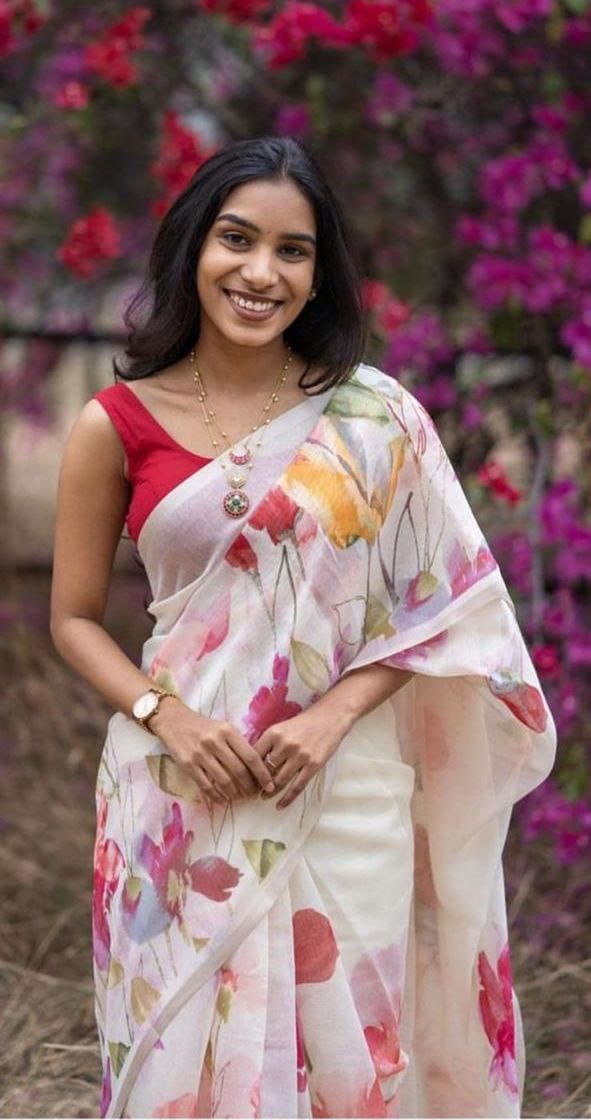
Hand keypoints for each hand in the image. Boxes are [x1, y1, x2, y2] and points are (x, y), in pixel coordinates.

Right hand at [148, 697, 275, 803]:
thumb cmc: (204, 726)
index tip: (269, 786)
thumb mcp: (224, 727)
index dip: (262, 774)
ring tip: (239, 798)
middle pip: (239, 771)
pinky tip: (222, 800)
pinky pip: (206, 786)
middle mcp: (215, 742)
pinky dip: (216, 796)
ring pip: (224, 781)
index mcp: (228, 731)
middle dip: (249, 787)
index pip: (251, 756)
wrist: (174, 721)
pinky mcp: (188, 765)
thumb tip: (257, 768)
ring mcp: (200, 754)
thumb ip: (238, 744)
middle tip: (254, 795)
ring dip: (235, 794)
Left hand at [253, 704, 351, 808]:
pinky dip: (287, 799)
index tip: (243, 779)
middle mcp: (285, 745)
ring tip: (263, 797)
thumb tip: (251, 762)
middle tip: (251, 791)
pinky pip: (297, 787)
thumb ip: (268, 742)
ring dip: (269, 792)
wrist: (330, 717)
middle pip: (265, 771)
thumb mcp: (281, 727)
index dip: (247, 770)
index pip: (254, 756)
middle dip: (257, 783)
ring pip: (279, 781)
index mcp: (273, 733)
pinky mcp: (314, 765)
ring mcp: (300, 756)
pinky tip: (279, 806)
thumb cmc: (303, 722)